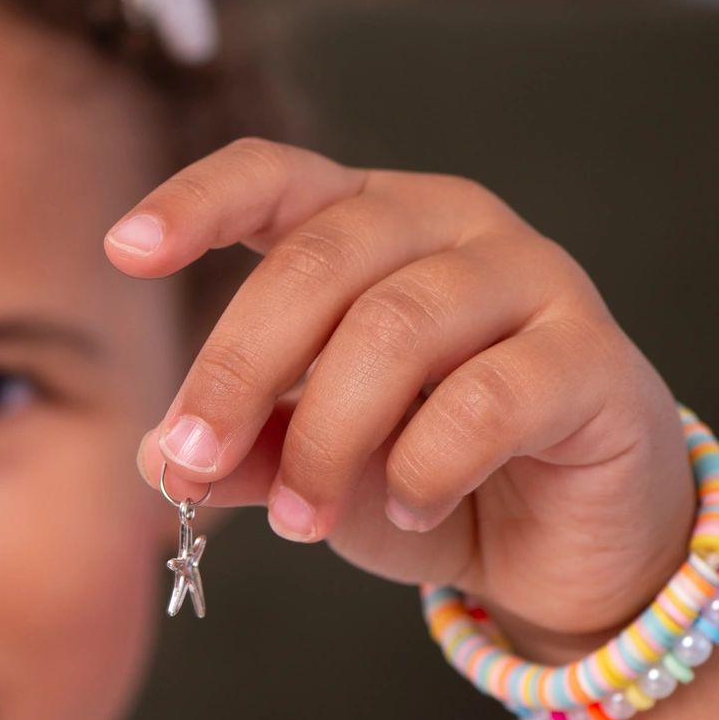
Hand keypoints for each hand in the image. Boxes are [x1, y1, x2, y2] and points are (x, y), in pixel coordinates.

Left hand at [104, 138, 694, 659]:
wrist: (565, 543)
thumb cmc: (424, 472)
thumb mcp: (307, 465)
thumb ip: (239, 450)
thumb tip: (159, 455)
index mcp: (364, 221)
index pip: (273, 175)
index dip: (197, 203)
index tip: (123, 252)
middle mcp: (449, 223)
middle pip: (318, 261)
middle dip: (237, 367)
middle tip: (191, 458)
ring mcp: (533, 278)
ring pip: (397, 326)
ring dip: (326, 435)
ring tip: (299, 518)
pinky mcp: (595, 358)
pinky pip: (488, 398)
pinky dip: (427, 465)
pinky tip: (411, 507)